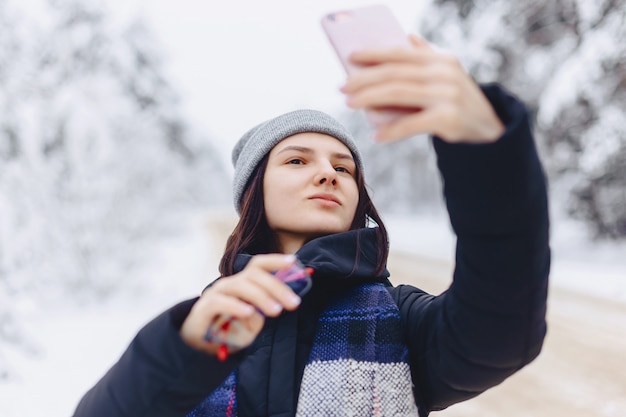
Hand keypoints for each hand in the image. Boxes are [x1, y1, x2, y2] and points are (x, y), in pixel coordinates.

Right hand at [180, 254, 301, 354]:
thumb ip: (261, 315)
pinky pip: (221, 302)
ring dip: (261, 297)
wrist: (197, 344)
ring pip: (240, 285)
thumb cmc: (227, 331)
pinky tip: (249, 312)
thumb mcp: (251, 324)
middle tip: (293, 303)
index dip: (275, 261)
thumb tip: (267, 311)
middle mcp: (231, 284)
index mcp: (243, 283)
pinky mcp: (204, 307)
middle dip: (276, 287)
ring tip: (276, 311)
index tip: (293, 262)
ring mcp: (217, 294)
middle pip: (254, 275)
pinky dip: (236, 306)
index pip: (259, 265)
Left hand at [341, 35, 503, 143]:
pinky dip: (391, 130)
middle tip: (343, 88)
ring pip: (397, 94)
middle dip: (364, 80)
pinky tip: (376, 135)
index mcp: (439, 59)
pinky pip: (411, 123)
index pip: (399, 53)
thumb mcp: (446, 73)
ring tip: (351, 104)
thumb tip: (406, 36)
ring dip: (370, 99)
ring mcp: (447, 95)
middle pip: (394, 74)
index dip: (373, 54)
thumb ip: (426, 55)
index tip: (350, 57)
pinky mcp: (448, 118)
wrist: (488, 126)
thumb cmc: (458, 99)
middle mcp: (443, 73)